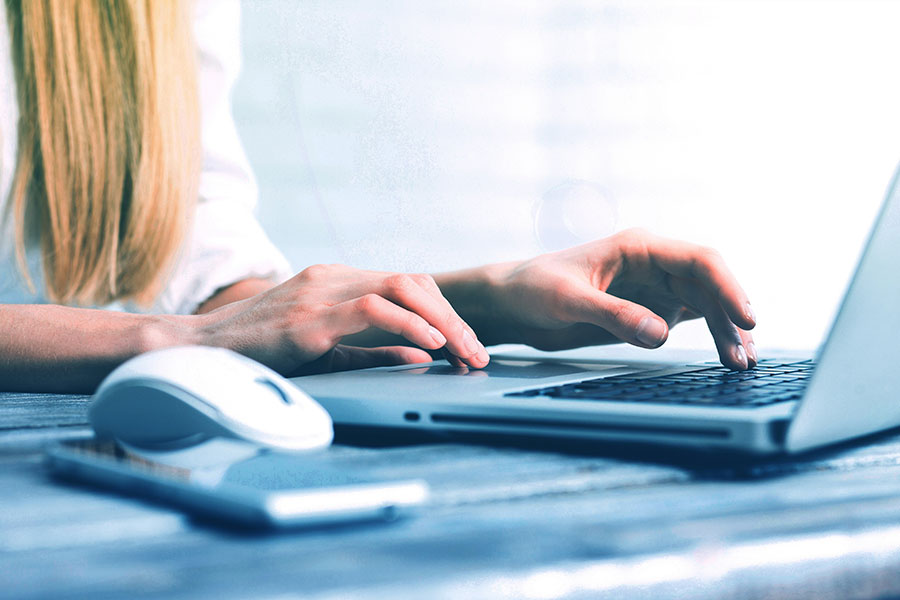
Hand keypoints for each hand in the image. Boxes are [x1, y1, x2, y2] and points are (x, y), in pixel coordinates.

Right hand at [194, 264, 488, 374]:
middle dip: (453, 318)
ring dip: (442, 322)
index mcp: (339, 281)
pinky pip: (373, 309)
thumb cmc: (261, 352)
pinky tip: (430, 345)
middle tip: (477, 353)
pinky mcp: (310, 315)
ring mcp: (322, 291)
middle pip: (415, 282)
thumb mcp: (328, 351)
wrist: (200, 350)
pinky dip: (409, 326)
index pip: (408, 285)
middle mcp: (335, 277)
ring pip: (402, 288)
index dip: (444, 313)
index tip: (466, 347)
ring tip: (464, 352)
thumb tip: (423, 357)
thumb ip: (374, 351)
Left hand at [485, 229, 756, 369]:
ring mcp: (654, 288)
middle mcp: (653, 264)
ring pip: (706, 305)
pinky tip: (727, 356)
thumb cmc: (531, 288)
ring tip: (740, 365)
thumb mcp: (567, 300)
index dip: (728, 287)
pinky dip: (711, 337)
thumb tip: (660, 334)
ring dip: (725, 332)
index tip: (745, 318)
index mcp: (637, 247)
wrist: (511, 303)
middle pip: (709, 286)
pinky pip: (691, 320)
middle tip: (742, 357)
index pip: (698, 261)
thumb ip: (613, 315)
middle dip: (731, 318)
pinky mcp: (648, 311)